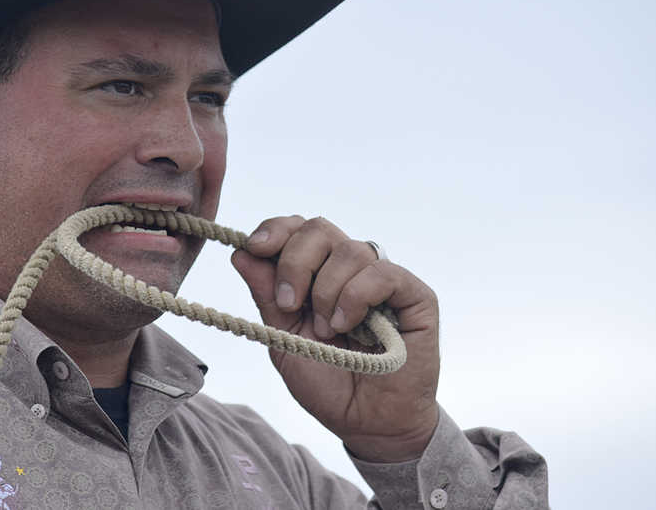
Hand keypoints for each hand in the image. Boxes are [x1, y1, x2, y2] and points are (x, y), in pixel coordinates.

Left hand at [231, 215, 439, 462]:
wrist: (368, 425)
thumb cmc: (329, 384)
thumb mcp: (285, 340)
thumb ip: (267, 297)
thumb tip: (240, 253)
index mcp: (318, 273)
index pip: (297, 229)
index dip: (275, 230)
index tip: (254, 247)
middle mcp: (351, 269)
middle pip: (319, 229)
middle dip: (294, 262)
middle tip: (289, 304)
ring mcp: (384, 280)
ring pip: (350, 249)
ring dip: (327, 291)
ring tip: (327, 331)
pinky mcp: (415, 296)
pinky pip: (383, 273)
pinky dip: (356, 296)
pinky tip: (347, 324)